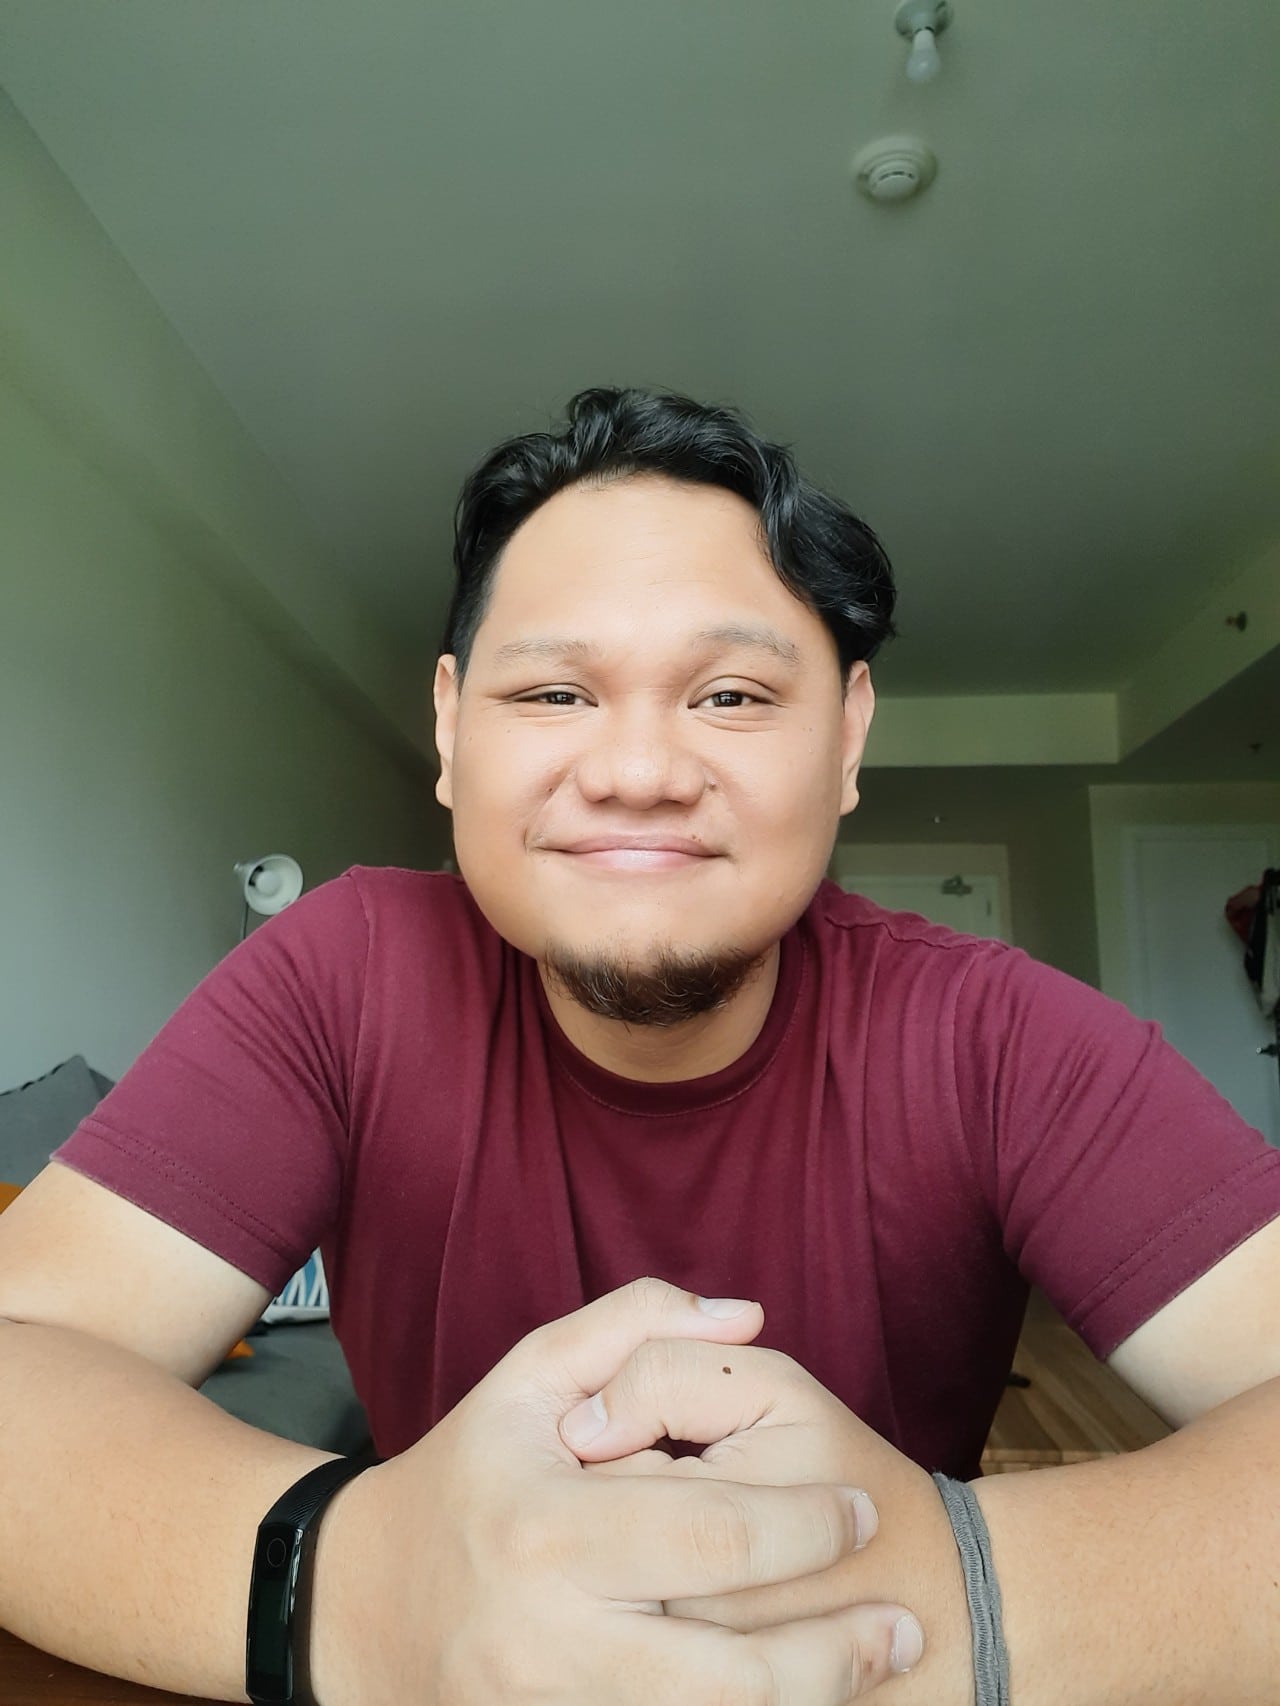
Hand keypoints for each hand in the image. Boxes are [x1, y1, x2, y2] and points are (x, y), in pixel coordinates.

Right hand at [311, 1278, 920, 1704]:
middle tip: (898, 1620)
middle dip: (834, 1648)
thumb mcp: (526, 1377)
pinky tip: (798, 1703)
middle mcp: (548, 1633)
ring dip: (809, 1704)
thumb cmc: (464, 1479)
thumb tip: (747, 1314)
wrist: (358, 1610)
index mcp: (545, 1524)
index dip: (806, 1525)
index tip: (859, 1509)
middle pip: (731, 1671)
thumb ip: (635, 1325)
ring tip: (877, 1668)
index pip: (711, 1533)